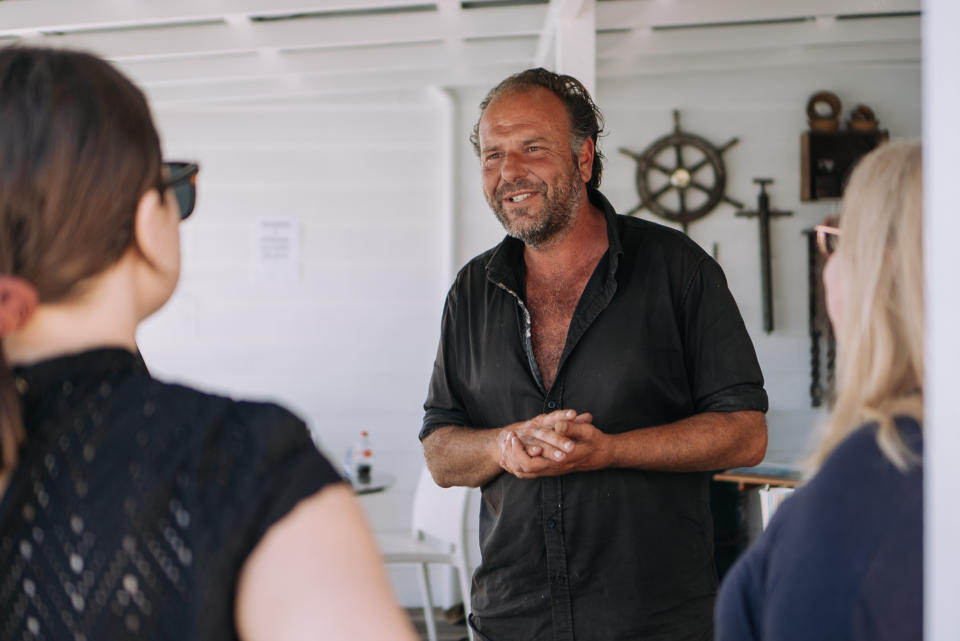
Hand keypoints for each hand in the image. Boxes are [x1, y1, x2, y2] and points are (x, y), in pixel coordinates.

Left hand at [498, 412, 612, 478]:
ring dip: (512, 460)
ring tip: (506, 444)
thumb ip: (572, 428)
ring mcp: (552, 470)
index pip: (532, 463)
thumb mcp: (587, 431)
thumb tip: (558, 425)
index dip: (518, 452)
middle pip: (523, 470)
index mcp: (561, 459)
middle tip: (508, 438)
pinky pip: (529, 472)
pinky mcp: (551, 468)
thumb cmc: (596, 441)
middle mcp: (554, 468)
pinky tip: (512, 453)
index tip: (514, 435)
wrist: (604, 454)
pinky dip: (517, 464)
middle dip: (511, 455)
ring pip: (524, 473)